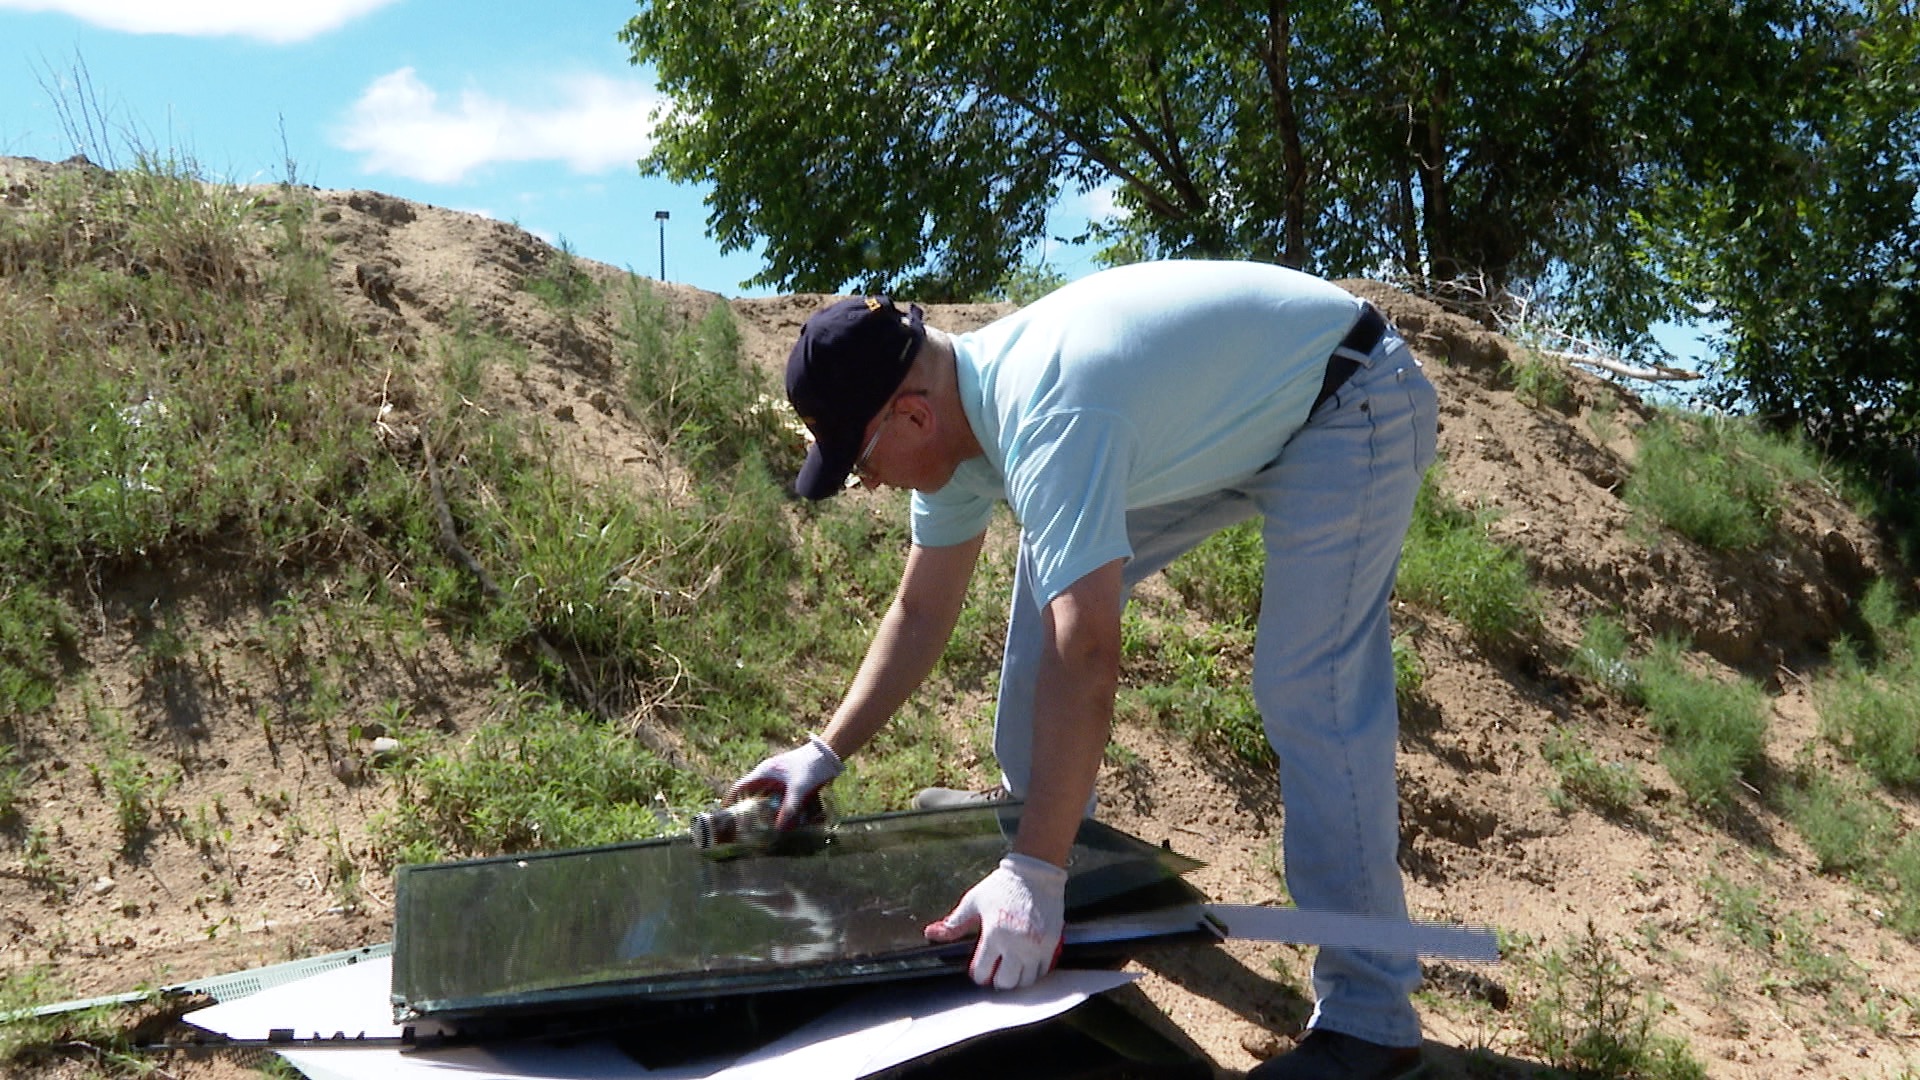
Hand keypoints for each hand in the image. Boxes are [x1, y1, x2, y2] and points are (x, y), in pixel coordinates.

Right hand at [727, 735, 841, 828]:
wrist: (828, 754)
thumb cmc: (811, 766)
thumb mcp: (799, 789)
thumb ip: (789, 808)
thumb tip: (779, 828)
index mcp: (764, 772)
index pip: (740, 786)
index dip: (730, 800)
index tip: (725, 814)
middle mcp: (768, 775)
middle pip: (750, 793)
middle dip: (746, 809)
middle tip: (742, 826)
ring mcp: (778, 778)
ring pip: (764, 796)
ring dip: (762, 809)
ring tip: (759, 826)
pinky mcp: (788, 782)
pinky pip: (777, 796)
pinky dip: (776, 806)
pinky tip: (781, 819)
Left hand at [923, 853, 1067, 988]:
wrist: (1035, 872)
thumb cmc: (1001, 886)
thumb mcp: (973, 902)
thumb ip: (953, 923)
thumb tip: (930, 933)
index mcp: (994, 935)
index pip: (983, 972)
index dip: (978, 973)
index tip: (979, 967)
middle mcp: (1017, 944)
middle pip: (1005, 983)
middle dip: (996, 979)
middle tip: (995, 970)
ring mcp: (1036, 946)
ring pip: (1025, 981)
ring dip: (1016, 978)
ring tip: (1011, 966)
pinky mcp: (1052, 943)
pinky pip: (1042, 970)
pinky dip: (1033, 970)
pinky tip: (1026, 961)